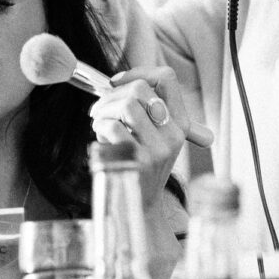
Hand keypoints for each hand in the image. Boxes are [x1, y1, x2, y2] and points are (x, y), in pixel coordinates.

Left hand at [89, 65, 187, 209]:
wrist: (140, 205)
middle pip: (140, 89)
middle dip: (111, 94)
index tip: (116, 83)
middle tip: (99, 109)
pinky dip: (100, 127)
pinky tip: (100, 137)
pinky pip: (114, 128)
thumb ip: (146, 111)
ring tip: (98, 123)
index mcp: (180, 124)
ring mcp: (158, 149)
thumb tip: (117, 82)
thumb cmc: (141, 166)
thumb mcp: (155, 138)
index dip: (137, 72)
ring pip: (127, 105)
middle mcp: (173, 134)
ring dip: (104, 110)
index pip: (166, 78)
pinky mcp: (139, 161)